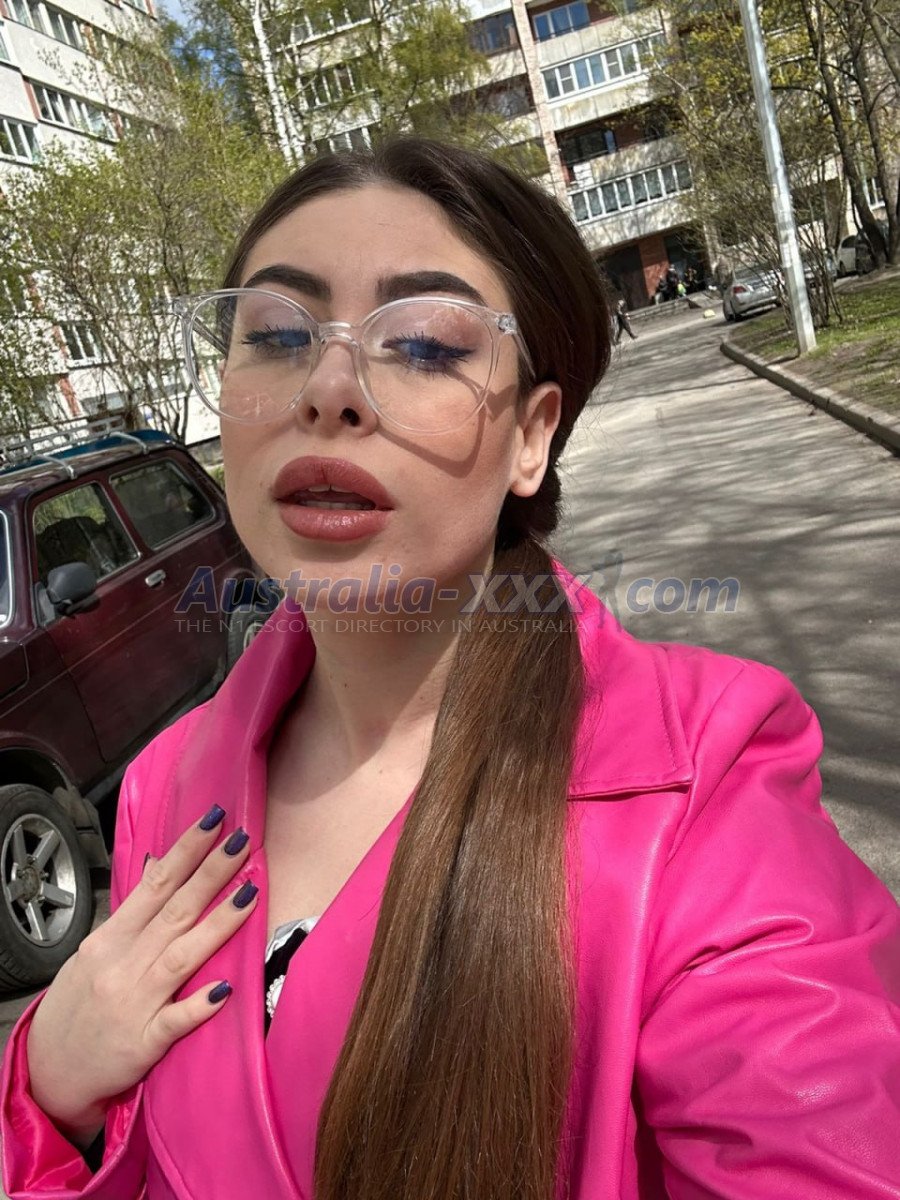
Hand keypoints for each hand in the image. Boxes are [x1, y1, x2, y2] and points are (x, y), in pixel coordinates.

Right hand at [25, 806, 257, 1148]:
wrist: (48, 1072)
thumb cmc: (79, 1006)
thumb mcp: (95, 953)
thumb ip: (132, 917)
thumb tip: (162, 871)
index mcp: (111, 939)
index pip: (154, 885)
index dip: (186, 851)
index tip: (214, 821)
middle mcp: (123, 966)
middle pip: (174, 911)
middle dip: (211, 873)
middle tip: (242, 841)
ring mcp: (134, 1004)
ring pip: (182, 956)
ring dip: (217, 924)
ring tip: (250, 894)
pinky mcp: (144, 1043)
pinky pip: (175, 1021)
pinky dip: (199, 1004)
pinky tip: (226, 988)